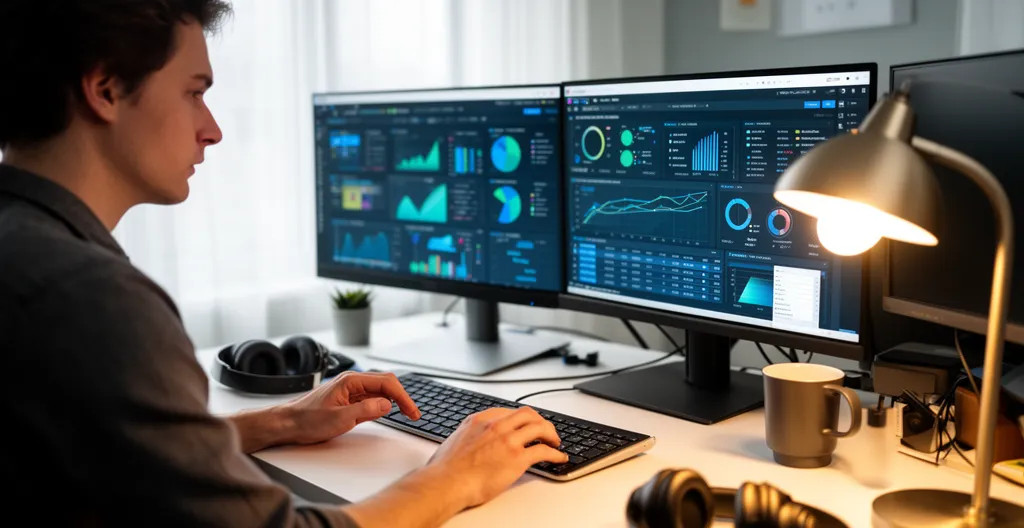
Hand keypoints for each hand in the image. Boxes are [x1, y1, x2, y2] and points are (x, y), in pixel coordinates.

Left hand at [281, 371, 419, 444]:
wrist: (287, 424)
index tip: (412, 411)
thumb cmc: (307, 420)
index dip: (403, 397)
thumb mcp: (339, 418)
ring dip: (393, 401)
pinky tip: (386, 413)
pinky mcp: (348, 400)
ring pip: (379, 391)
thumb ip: (366, 410)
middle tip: (413, 414)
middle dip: (402, 397)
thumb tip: (387, 404)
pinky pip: (370, 399)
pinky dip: (382, 405)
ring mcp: (350, 391)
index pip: (386, 383)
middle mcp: (352, 382)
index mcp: (350, 381)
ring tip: (406, 414)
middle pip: (386, 383)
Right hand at [426, 407, 568, 508]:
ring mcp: (508, 440)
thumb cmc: (446, 468)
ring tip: (555, 442)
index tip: (526, 424)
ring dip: (551, 434)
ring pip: (539, 427)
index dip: (522, 418)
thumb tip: (473, 442)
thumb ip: (470, 436)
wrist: (446, 482)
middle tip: (545, 431)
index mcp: (480, 420)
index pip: (508, 411)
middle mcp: (496, 426)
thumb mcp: (456, 440)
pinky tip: (558, 458)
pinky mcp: (517, 458)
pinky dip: (555, 454)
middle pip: (527, 414)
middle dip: (540, 421)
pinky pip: (543, 451)